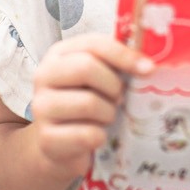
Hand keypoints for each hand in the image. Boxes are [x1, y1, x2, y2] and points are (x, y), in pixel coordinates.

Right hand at [28, 33, 148, 175]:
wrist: (60, 146)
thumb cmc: (85, 102)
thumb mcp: (98, 76)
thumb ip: (116, 63)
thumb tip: (149, 65)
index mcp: (59, 54)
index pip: (94, 44)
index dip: (124, 55)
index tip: (148, 68)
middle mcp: (43, 77)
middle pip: (86, 68)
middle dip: (113, 85)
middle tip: (119, 97)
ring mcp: (41, 108)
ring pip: (88, 103)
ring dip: (108, 112)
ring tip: (106, 116)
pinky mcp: (46, 139)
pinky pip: (86, 134)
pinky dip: (100, 136)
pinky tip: (97, 135)